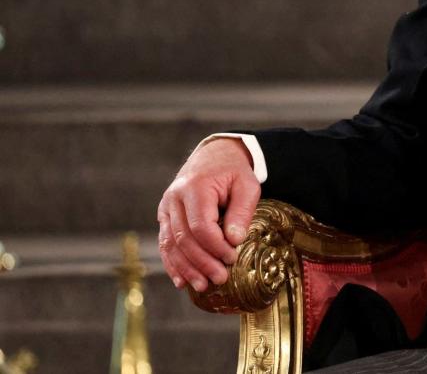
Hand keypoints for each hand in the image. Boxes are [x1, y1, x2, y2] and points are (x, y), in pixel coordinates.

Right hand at [156, 138, 259, 291]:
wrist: (214, 155)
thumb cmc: (233, 171)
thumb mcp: (247, 185)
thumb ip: (241, 211)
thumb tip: (233, 240)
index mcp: (195, 188)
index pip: (200, 226)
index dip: (215, 246)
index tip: (232, 258)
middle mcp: (174, 198)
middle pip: (184, 238)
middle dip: (202, 262)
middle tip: (220, 278)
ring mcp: (166, 207)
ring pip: (171, 244)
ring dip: (186, 268)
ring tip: (202, 286)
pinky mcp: (165, 216)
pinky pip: (165, 243)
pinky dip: (173, 263)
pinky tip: (182, 281)